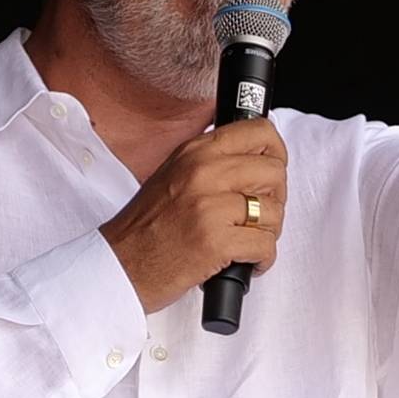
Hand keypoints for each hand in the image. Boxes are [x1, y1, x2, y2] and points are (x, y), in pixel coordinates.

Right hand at [98, 119, 288, 313]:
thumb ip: (212, 162)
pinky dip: (262, 259)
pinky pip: (265, 245)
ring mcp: (209, 206)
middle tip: (258, 217)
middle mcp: (202, 172)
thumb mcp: (174, 175)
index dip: (277, 154)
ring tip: (245, 241)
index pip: (260, 132)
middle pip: (275, 172)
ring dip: (267, 233)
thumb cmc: (148, 228)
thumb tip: (258, 159)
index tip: (271, 175)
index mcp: (195, 152)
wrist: (121, 265)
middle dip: (275, 199)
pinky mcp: (215, 241)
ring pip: (273, 211)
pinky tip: (244, 262)